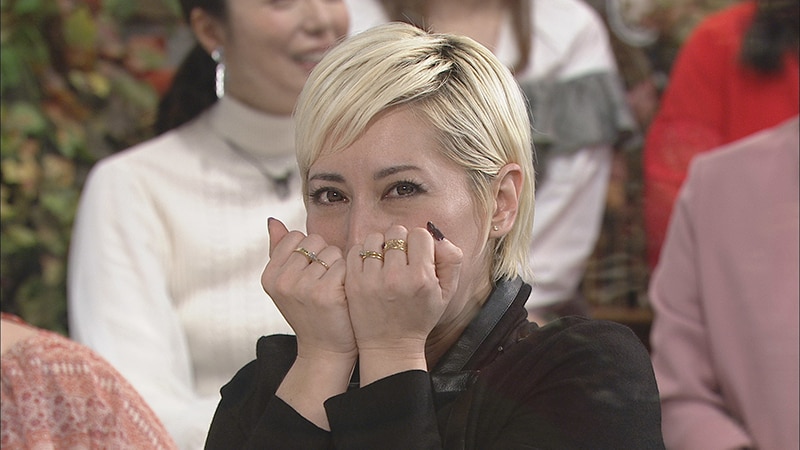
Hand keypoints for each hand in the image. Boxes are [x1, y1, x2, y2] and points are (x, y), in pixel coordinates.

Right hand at [262, 218, 355, 361]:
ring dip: (340, 267)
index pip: (296, 237)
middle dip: (326, 257)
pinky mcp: (325, 293)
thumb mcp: (287, 283)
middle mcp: (281, 281)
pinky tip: (345, 295)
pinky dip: (349, 277)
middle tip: (325, 283)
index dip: (311, 251)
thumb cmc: (310, 312)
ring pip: (332, 252)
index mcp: (269, 275)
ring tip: (335, 290)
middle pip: (315, 241)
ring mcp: (302, 287)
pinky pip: (345, 265)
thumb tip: (272, 220)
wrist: (325, 350)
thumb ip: (279, 250)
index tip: (312, 274)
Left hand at [344, 223, 461, 383]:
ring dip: (381, 245)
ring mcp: (371, 280)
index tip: (418, 256)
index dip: (421, 243)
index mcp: (421, 278)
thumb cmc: (420, 317)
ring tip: (385, 261)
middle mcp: (395, 277)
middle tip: (402, 258)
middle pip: (396, 232)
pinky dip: (364, 253)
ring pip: (375, 238)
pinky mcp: (353, 283)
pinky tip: (371, 266)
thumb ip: (451, 260)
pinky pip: (356, 250)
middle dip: (401, 242)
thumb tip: (437, 235)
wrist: (390, 346)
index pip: (420, 234)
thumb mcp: (447, 293)